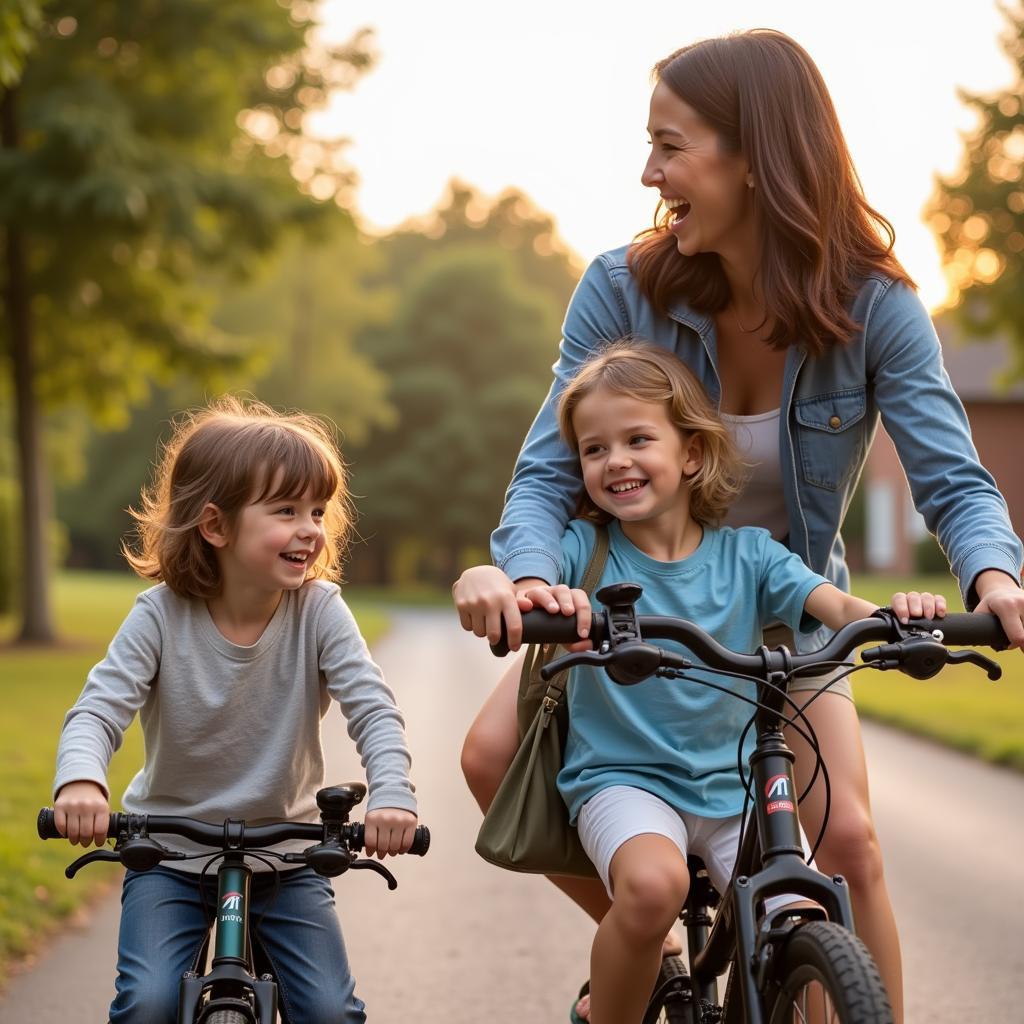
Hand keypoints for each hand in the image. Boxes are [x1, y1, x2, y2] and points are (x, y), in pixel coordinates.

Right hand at [54, 780, 109, 846]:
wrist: (81, 783)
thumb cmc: (93, 801)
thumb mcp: (103, 807)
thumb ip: (103, 821)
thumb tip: (102, 840)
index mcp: (101, 807)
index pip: (100, 830)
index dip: (99, 840)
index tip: (98, 842)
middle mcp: (87, 806)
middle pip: (86, 833)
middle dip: (86, 842)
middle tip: (86, 842)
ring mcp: (73, 806)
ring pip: (73, 832)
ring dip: (75, 840)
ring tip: (76, 840)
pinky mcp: (60, 806)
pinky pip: (60, 826)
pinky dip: (63, 833)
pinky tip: (67, 833)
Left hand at [362, 808, 417, 858]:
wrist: (394, 793)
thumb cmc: (381, 808)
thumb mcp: (371, 817)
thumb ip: (370, 831)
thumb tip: (371, 850)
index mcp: (373, 818)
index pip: (371, 842)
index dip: (370, 851)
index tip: (371, 853)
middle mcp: (386, 819)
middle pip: (383, 846)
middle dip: (382, 853)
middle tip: (382, 854)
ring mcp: (399, 821)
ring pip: (395, 846)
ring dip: (393, 852)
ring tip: (391, 851)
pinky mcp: (410, 822)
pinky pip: (407, 842)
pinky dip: (403, 849)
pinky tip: (400, 849)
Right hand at [453, 568, 589, 650]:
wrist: (474, 571)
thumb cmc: (498, 586)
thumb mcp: (510, 592)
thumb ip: (520, 603)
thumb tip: (529, 607)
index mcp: (506, 598)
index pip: (514, 626)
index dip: (515, 641)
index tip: (515, 647)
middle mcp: (490, 601)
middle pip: (494, 635)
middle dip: (496, 639)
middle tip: (497, 637)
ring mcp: (474, 603)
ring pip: (480, 633)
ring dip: (483, 632)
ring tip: (486, 623)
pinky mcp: (461, 605)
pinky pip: (468, 627)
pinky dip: (471, 625)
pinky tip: (475, 616)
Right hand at [514, 581, 592, 651]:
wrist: (531, 613)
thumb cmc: (551, 621)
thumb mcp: (564, 630)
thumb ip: (575, 640)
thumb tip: (586, 645)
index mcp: (567, 597)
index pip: (579, 598)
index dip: (584, 614)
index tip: (583, 633)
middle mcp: (553, 593)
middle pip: (562, 590)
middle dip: (567, 601)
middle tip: (569, 613)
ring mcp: (537, 594)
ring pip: (542, 591)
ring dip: (549, 600)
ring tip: (553, 610)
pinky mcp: (521, 599)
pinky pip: (520, 598)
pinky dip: (524, 601)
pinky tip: (528, 607)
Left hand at [889, 591, 946, 624]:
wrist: (907, 627)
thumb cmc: (899, 628)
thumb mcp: (894, 627)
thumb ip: (893, 627)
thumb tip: (888, 638)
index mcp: (898, 603)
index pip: (898, 598)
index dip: (901, 607)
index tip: (904, 620)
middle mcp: (910, 600)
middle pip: (913, 596)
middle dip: (915, 606)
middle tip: (917, 615)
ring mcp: (923, 600)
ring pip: (926, 596)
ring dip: (928, 606)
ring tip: (929, 617)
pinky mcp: (935, 603)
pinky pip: (938, 598)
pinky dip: (940, 604)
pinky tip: (941, 613)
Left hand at [973, 571, 1023, 649]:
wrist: (1003, 587)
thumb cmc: (991, 604)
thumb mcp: (980, 612)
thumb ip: (979, 628)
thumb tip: (982, 644)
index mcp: (1006, 606)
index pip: (1018, 635)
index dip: (1015, 645)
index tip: (1010, 645)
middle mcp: (1022, 603)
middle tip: (1018, 643)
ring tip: (1019, 634)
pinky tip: (1023, 626)